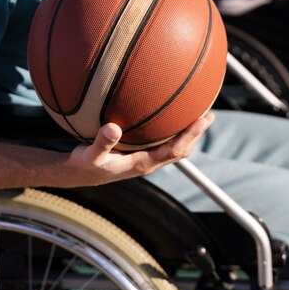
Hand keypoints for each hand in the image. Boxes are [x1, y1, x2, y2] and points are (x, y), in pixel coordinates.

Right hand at [60, 112, 215, 186]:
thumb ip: (101, 143)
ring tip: (197, 114)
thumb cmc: (85, 165)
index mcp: (142, 164)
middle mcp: (149, 163)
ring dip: (188, 133)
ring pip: (174, 148)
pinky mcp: (140, 154)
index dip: (190, 135)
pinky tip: (170, 116)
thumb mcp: (90, 155)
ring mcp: (146, 159)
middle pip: (181, 150)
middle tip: (209, 114)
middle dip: (196, 133)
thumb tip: (112, 128)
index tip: (202, 119)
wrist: (79, 174)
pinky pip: (163, 143)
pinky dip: (173, 131)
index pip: (174, 149)